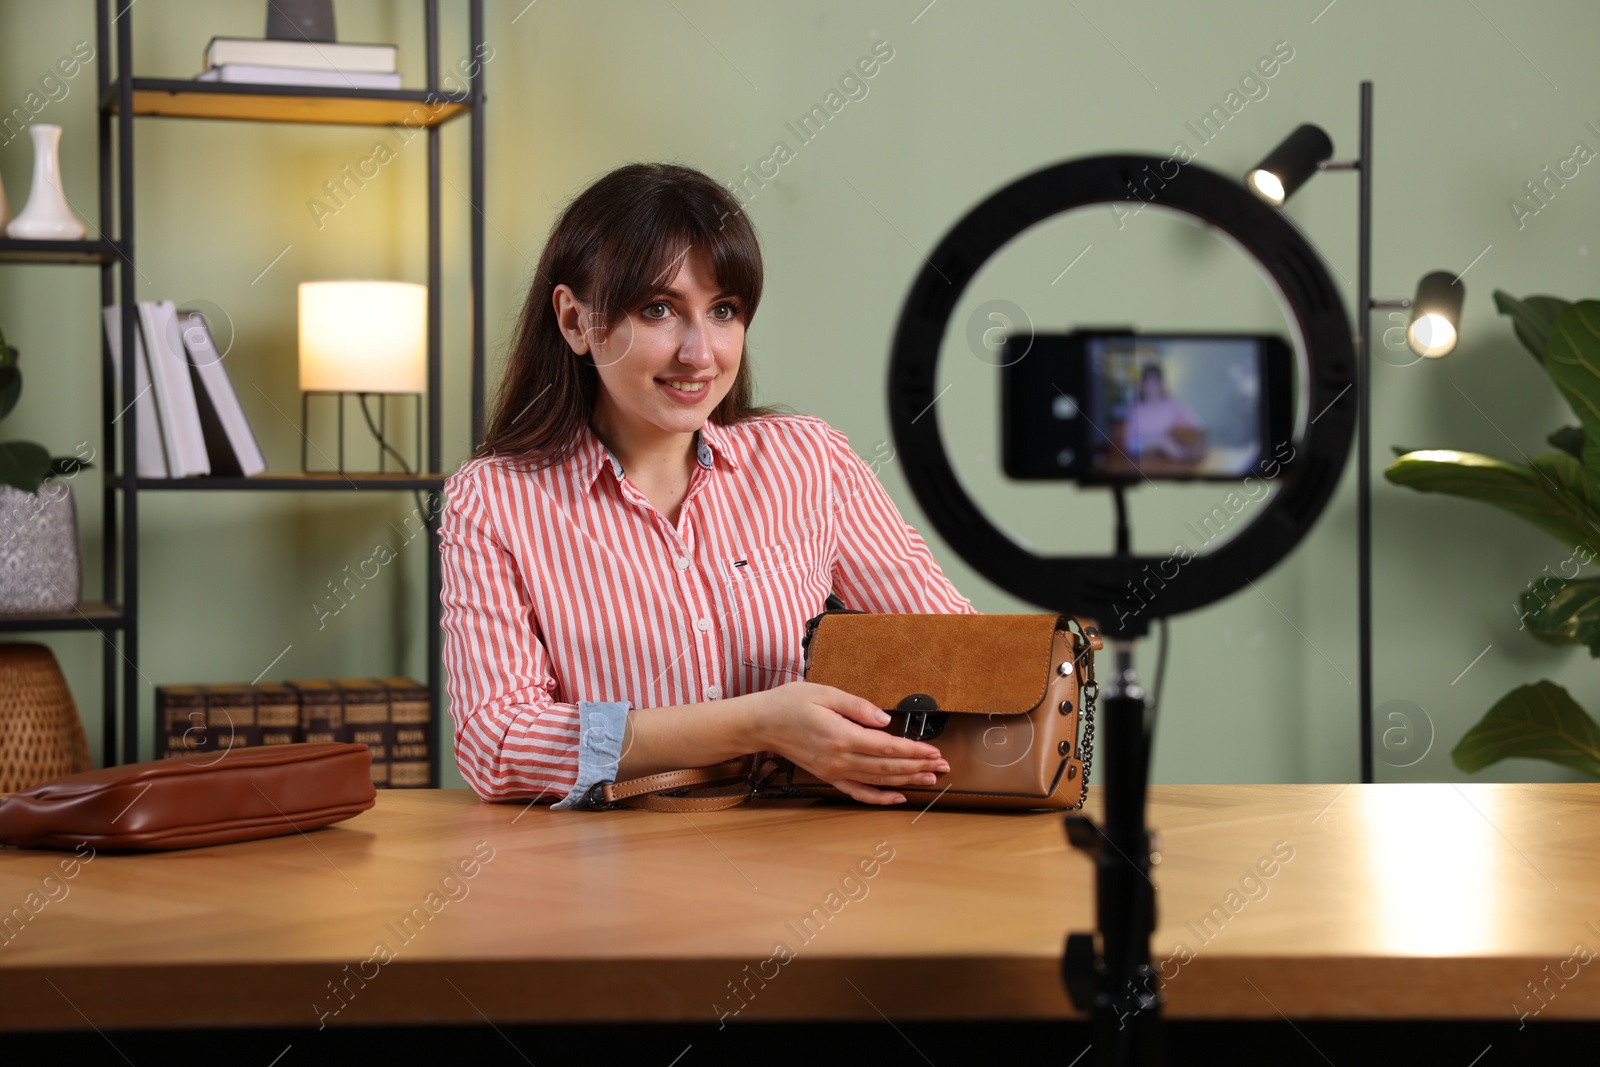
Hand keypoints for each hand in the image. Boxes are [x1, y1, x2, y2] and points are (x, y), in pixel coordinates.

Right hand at [750, 681, 948, 805]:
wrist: (761, 723)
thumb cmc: (790, 703)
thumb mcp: (825, 692)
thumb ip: (858, 706)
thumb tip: (885, 720)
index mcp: (841, 735)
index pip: (887, 747)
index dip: (913, 751)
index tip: (933, 751)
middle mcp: (839, 758)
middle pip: (887, 767)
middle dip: (918, 767)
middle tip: (942, 766)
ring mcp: (833, 771)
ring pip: (877, 780)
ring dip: (906, 781)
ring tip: (929, 780)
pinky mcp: (828, 776)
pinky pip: (857, 792)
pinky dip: (879, 797)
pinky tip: (897, 797)